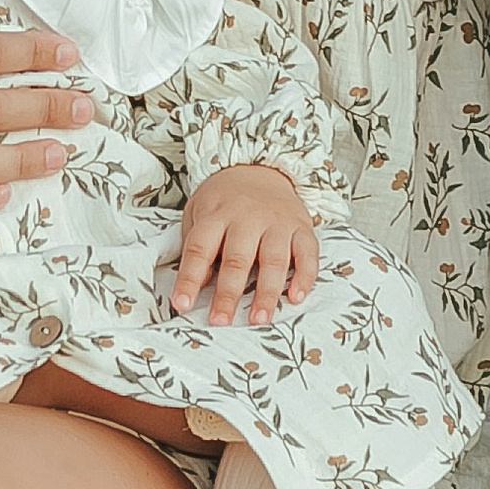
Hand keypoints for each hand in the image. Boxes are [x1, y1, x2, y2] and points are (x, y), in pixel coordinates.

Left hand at [167, 161, 317, 328]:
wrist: (260, 167)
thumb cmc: (224, 199)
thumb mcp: (199, 211)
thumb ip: (196, 246)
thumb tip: (199, 285)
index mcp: (216, 214)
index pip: (200, 249)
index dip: (190, 278)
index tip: (182, 304)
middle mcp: (247, 217)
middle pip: (237, 258)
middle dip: (228, 293)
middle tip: (220, 321)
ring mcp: (277, 222)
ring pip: (273, 259)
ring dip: (266, 292)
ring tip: (258, 318)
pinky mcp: (301, 226)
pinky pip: (307, 253)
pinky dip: (304, 276)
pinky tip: (295, 297)